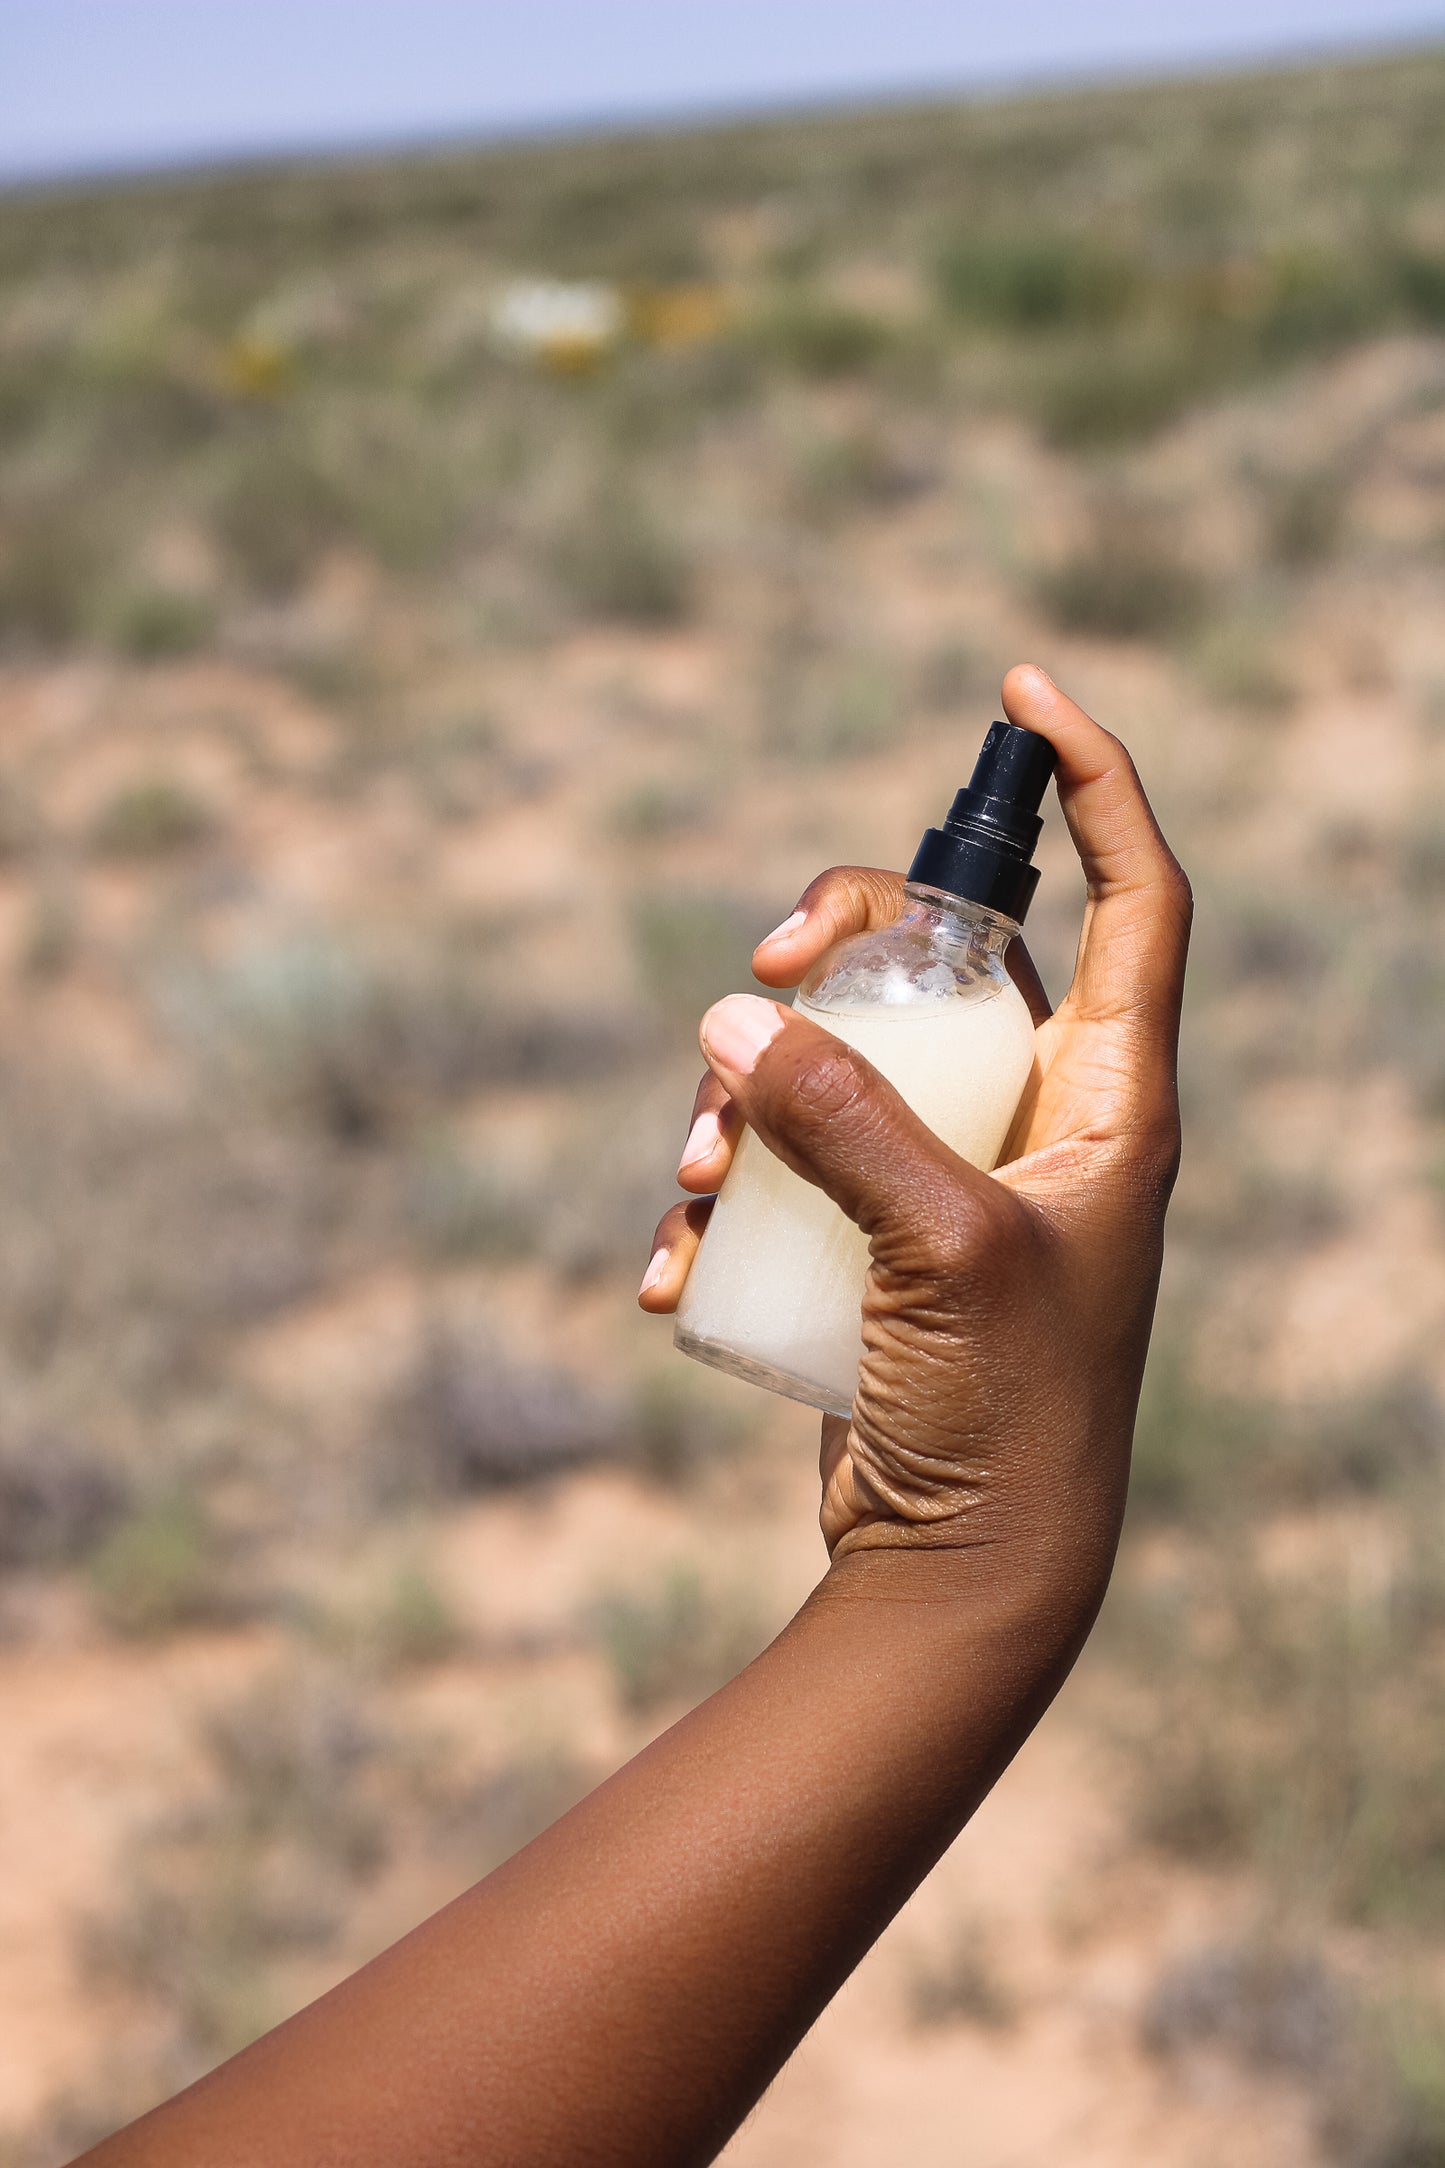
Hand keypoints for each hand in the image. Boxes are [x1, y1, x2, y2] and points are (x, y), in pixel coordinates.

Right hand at [640, 665, 1190, 1594]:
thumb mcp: (941, 1250)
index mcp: (1111, 1099)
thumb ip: (847, 1122)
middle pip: (941, 954)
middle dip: (837, 945)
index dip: (1096, 784)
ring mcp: (949, 1173)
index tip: (1023, 692)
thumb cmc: (1008, 1415)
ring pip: (839, 1052)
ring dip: (747, 1092)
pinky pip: (787, 1160)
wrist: (967, 1567)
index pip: (1134, 898)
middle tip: (762, 973)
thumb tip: (737, 1015)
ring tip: (704, 1186)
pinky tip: (680, 1268)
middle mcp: (1038, 1117)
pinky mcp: (874, 1234)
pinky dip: (725, 1194)